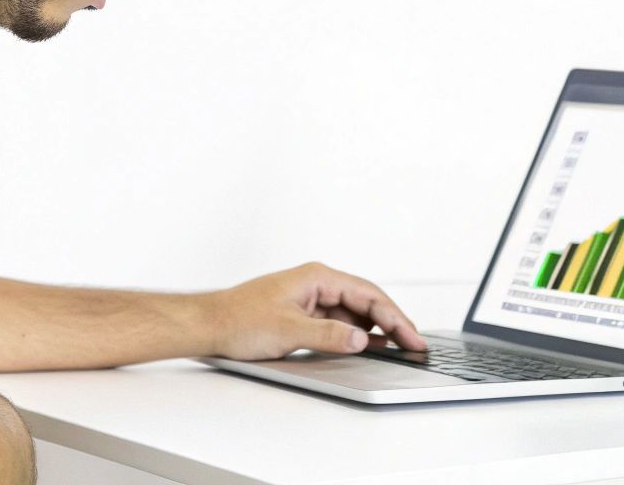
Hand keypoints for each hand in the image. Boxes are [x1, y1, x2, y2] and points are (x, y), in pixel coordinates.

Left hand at [201, 261, 429, 359]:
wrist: (208, 325)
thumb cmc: (238, 319)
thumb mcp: (288, 331)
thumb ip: (329, 335)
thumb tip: (362, 339)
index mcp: (317, 276)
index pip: (368, 295)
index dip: (395, 317)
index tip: (412, 336)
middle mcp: (317, 283)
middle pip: (367, 302)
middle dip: (393, 322)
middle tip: (415, 344)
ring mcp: (312, 299)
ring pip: (355, 313)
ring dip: (377, 329)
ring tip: (400, 347)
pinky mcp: (304, 314)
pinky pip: (340, 323)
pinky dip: (358, 335)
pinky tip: (371, 346)